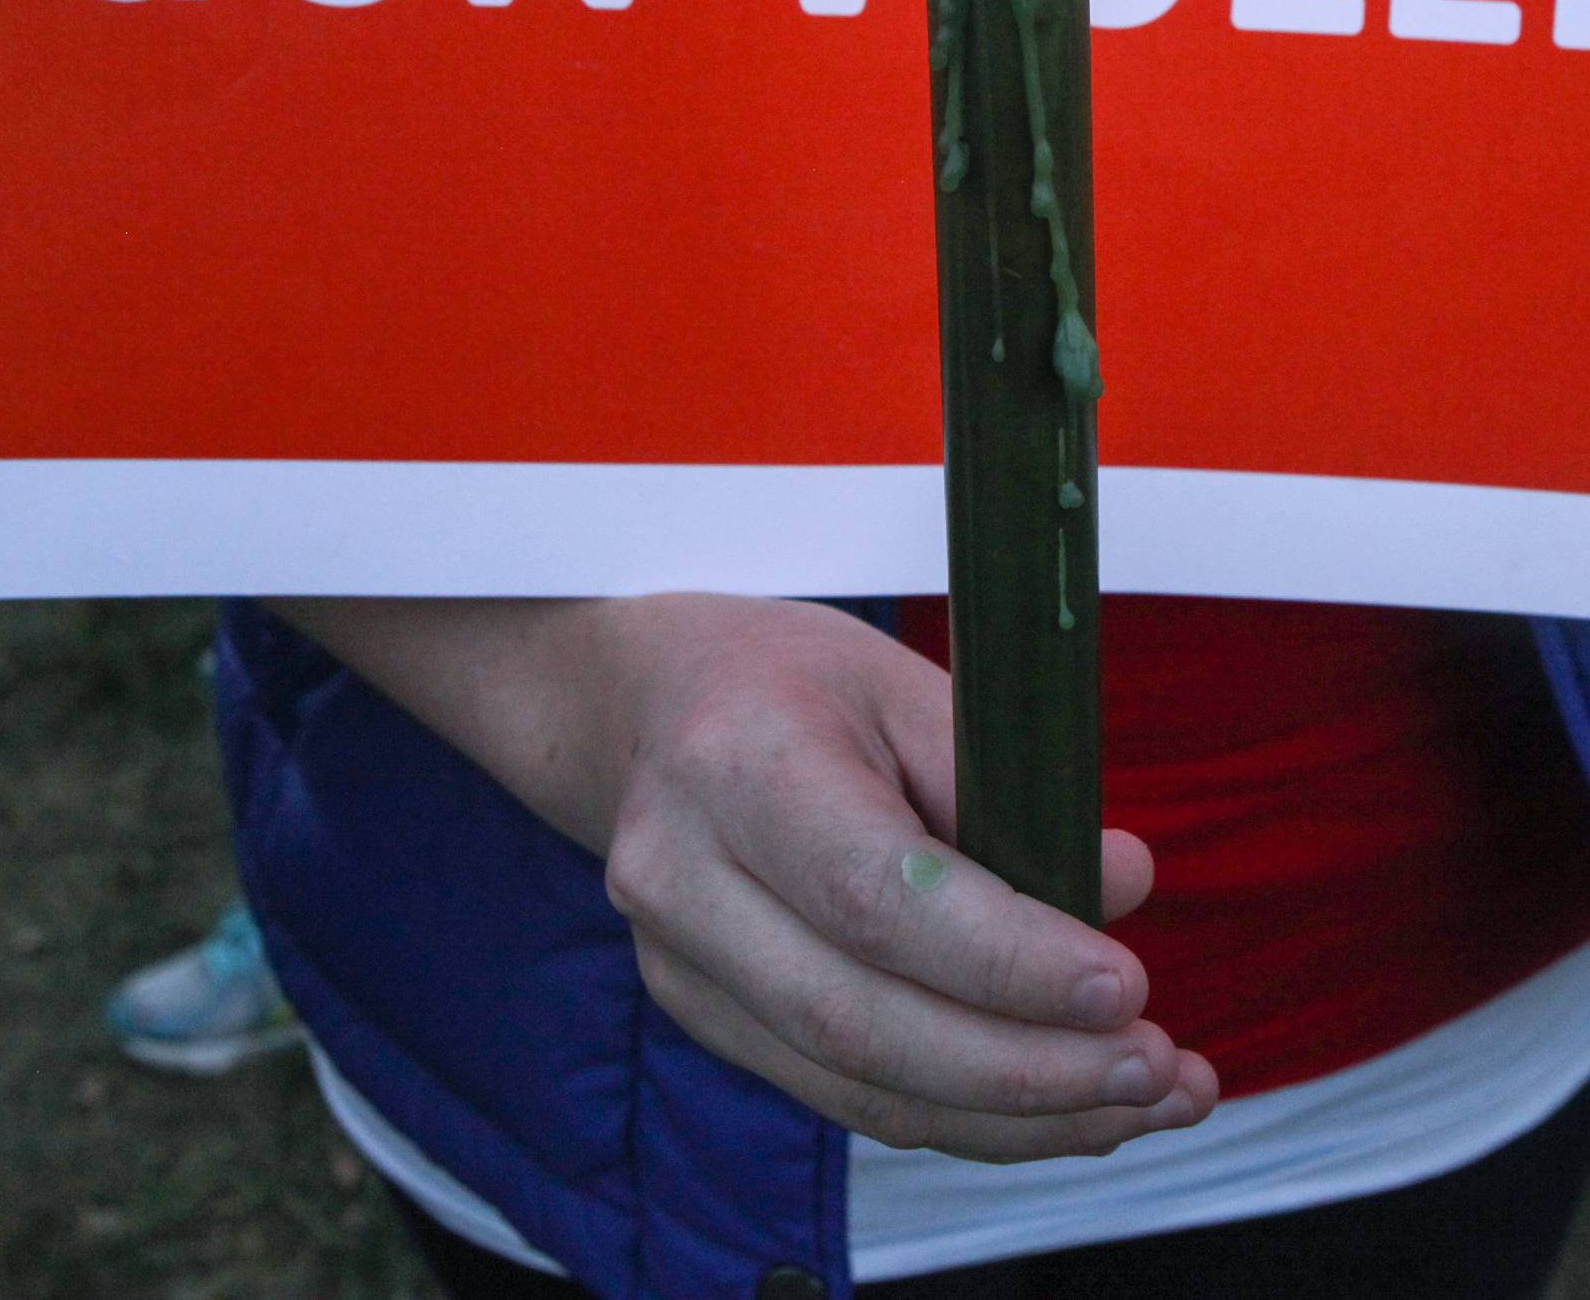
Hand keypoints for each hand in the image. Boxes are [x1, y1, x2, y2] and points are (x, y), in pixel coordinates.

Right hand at [271, 588, 1218, 1162]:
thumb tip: (1124, 885)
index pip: (874, 895)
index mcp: (735, 762)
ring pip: (859, 1085)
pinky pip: (847, 1094)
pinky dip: (965, 1114)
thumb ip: (1005, 779)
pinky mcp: (704, 1020)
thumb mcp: (892, 678)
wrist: (634, 709)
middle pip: (864, 1020)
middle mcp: (683, 876)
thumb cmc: (778, 680)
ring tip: (1145, 1101)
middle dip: (1030, 1070)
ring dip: (1018, 1116)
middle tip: (1160, 1072)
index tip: (1126, 986)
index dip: (1006, 960)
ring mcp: (678, 964)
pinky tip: (1063, 1102)